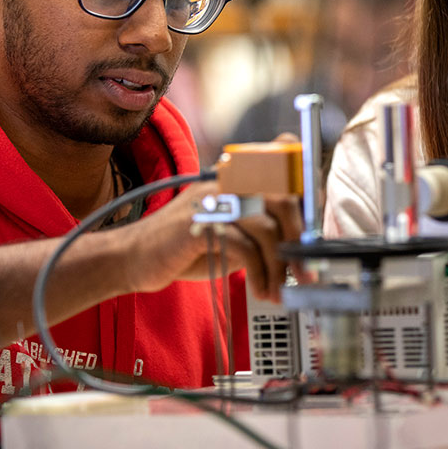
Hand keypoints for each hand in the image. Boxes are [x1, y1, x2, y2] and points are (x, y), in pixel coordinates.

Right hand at [127, 180, 303, 301]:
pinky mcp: (199, 224)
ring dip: (279, 265)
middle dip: (300, 240)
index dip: (307, 187)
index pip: (283, 158)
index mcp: (236, 176)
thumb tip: (305, 239)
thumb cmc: (187, 248)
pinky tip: (260, 290)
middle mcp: (226, 180)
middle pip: (283, 196)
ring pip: (267, 226)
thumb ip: (264, 227)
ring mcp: (212, 199)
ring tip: (278, 289)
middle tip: (305, 271)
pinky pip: (244, 247)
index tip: (313, 227)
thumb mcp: (234, 232)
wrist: (134, 258)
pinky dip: (259, 274)